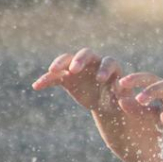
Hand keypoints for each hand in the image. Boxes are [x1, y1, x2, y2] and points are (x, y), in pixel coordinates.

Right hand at [32, 49, 153, 120]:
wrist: (108, 107)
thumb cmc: (120, 104)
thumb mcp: (125, 104)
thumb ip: (125, 100)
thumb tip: (123, 98)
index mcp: (113, 69)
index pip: (109, 63)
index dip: (105, 69)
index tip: (100, 80)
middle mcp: (95, 64)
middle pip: (87, 54)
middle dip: (81, 60)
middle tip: (75, 69)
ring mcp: (80, 68)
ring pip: (68, 60)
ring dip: (60, 63)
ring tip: (52, 71)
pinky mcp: (67, 77)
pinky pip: (55, 76)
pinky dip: (46, 79)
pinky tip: (36, 86)